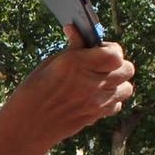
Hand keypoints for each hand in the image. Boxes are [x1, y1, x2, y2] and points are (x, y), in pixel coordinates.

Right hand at [0, 26, 134, 154]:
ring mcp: (96, 102)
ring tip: (101, 81)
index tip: (100, 49)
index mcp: (77, 65)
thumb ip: (72, 48)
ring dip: (118, 82)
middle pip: (127, 69)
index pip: (115, 54)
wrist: (27, 125)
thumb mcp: (50, 63)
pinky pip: (117, 104)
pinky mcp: (96, 116)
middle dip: (117, 64)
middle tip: (101, 64)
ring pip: (127, 88)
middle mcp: (91, 83)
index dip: (111, 48)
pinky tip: (96, 96)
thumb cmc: (34, 90)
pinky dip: (111, 99)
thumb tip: (76, 29)